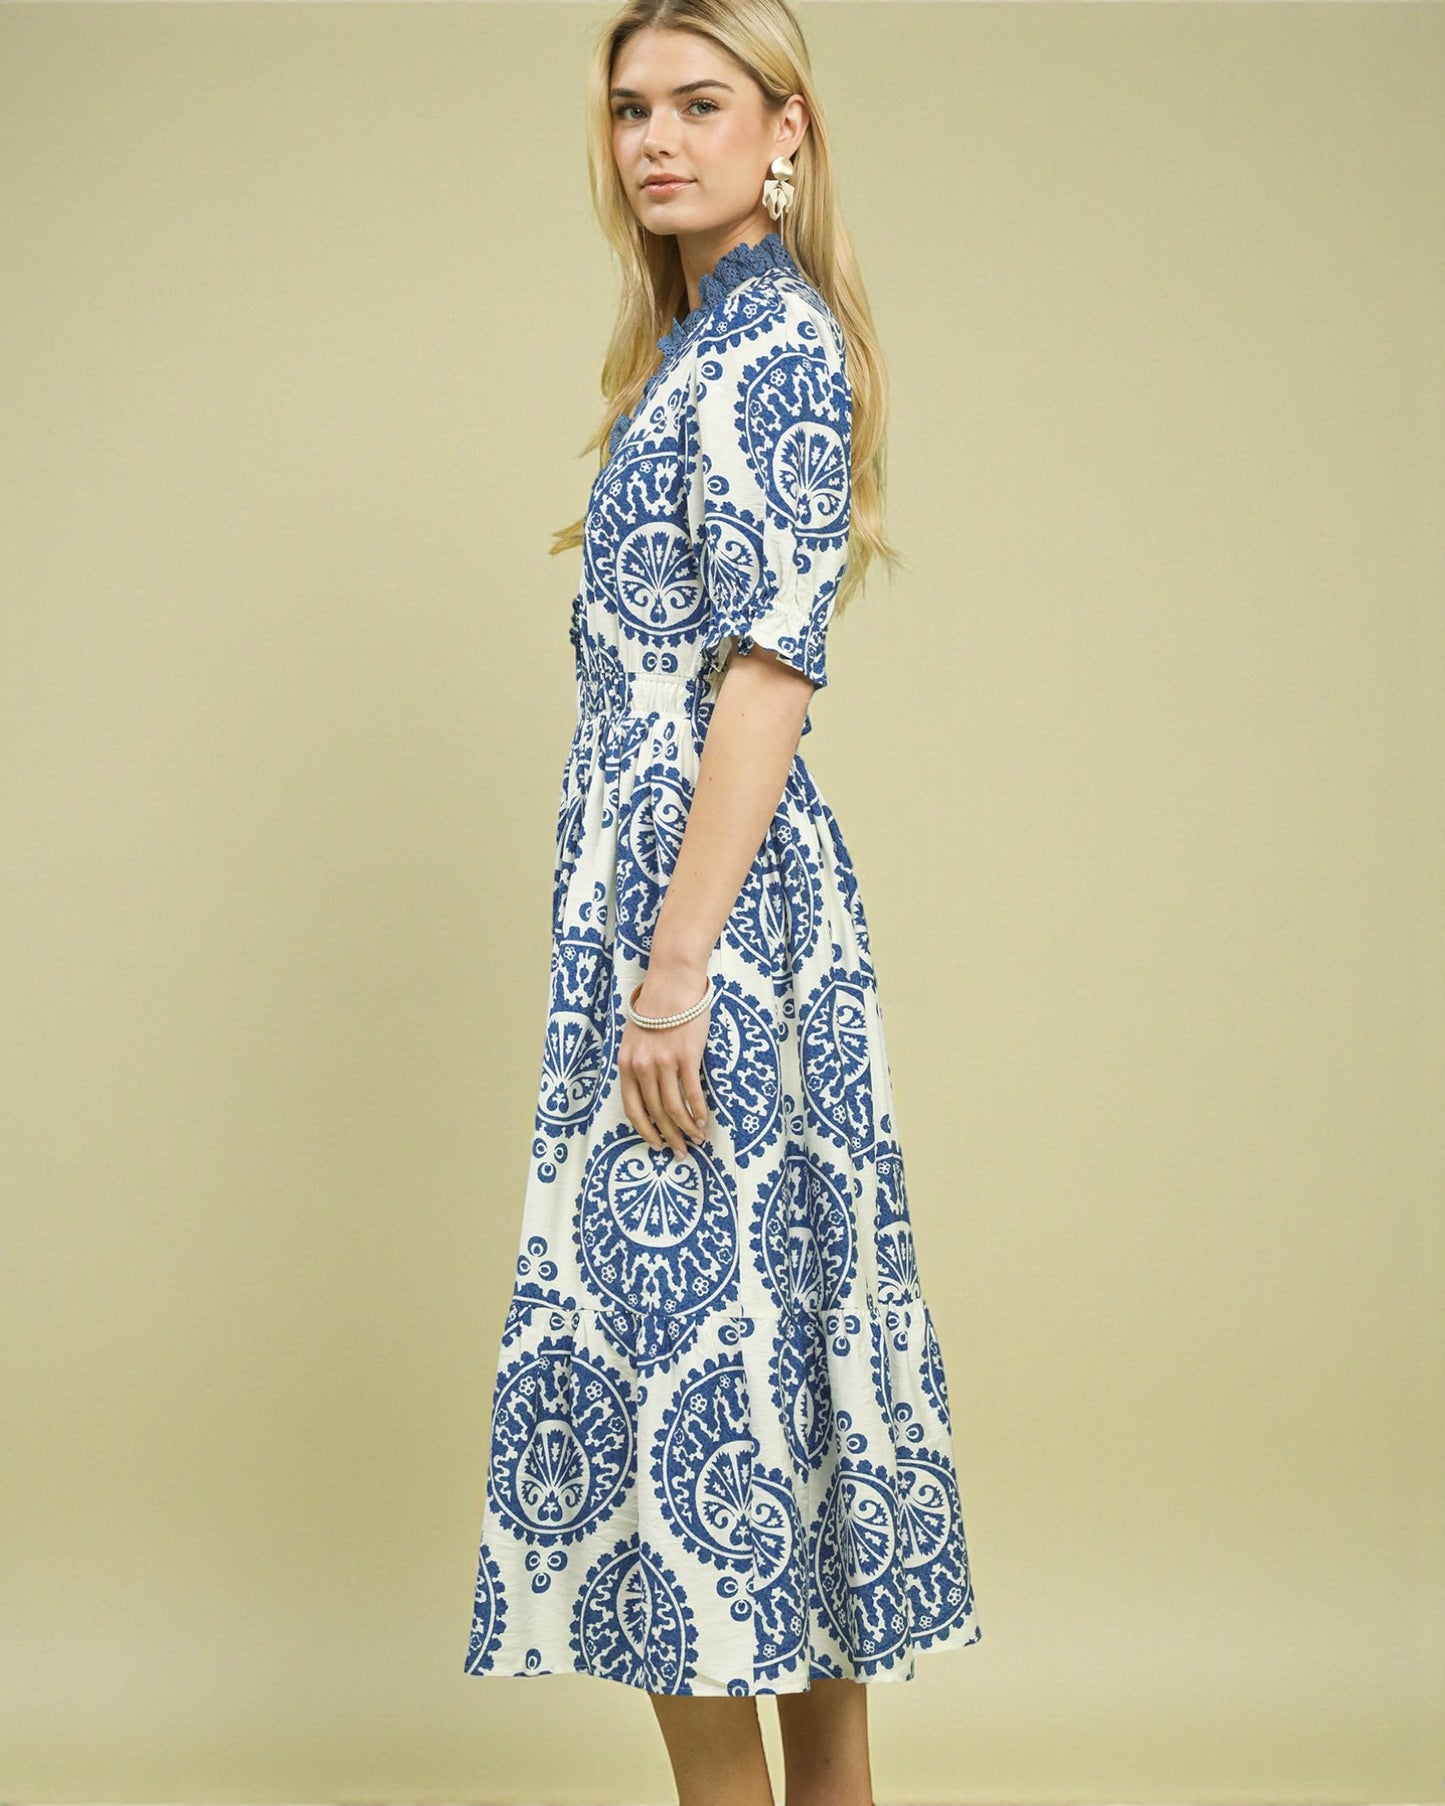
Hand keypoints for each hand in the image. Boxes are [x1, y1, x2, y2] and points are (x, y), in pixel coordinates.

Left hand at [619, 962, 712, 1161]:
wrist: (673, 981)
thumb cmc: (657, 1007)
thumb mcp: (636, 1037)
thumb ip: (638, 1063)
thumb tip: (649, 1091)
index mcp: (626, 1063)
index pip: (633, 1108)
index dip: (645, 1130)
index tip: (656, 1144)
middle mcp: (642, 1066)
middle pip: (656, 1112)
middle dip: (669, 1136)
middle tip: (680, 1153)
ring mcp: (665, 1062)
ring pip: (675, 1107)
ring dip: (687, 1129)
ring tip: (697, 1140)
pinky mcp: (687, 1056)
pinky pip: (692, 1093)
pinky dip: (699, 1111)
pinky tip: (704, 1121)